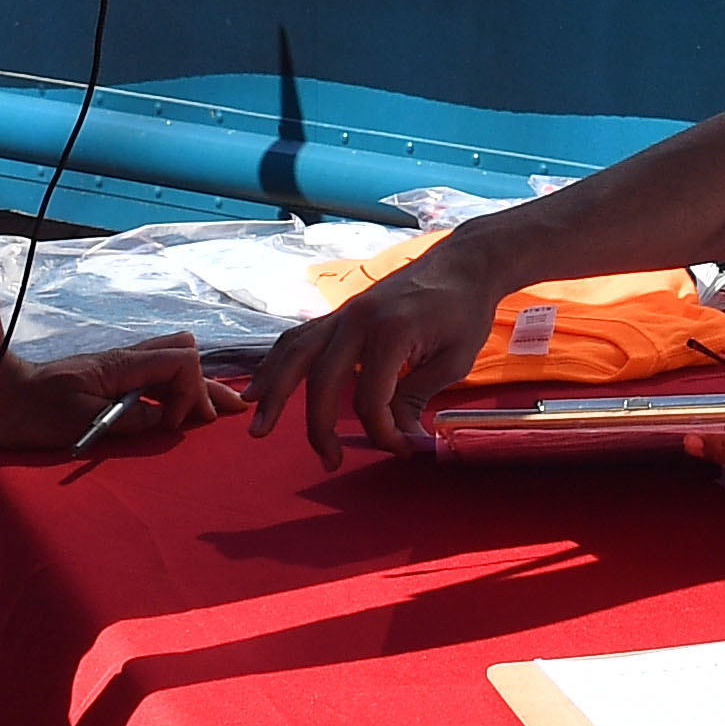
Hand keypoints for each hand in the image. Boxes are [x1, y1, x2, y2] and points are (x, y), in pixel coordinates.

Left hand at [0, 333, 237, 455]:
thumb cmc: (33, 412)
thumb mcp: (82, 421)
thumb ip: (130, 419)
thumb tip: (166, 422)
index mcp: (123, 365)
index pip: (182, 362)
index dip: (191, 393)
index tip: (172, 426)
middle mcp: (126, 360)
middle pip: (183, 353)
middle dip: (205, 384)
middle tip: (227, 413)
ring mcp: (118, 368)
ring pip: (170, 362)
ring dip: (193, 385)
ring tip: (214, 409)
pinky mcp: (109, 379)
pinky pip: (152, 376)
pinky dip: (174, 389)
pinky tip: (179, 407)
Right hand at [243, 237, 514, 462]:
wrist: (464, 263)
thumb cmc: (466, 310)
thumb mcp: (454, 361)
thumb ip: (416, 398)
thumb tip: (396, 438)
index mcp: (390, 333)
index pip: (371, 399)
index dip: (382, 432)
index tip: (403, 448)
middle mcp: (357, 320)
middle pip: (322, 381)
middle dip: (319, 427)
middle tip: (329, 462)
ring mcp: (343, 313)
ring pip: (296, 356)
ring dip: (274, 392)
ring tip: (258, 426)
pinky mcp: (339, 313)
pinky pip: (298, 339)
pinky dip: (275, 363)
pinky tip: (258, 386)